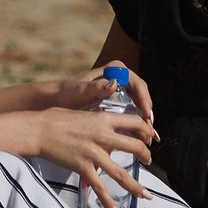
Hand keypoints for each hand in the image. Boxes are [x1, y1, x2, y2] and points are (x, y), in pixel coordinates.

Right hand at [31, 106, 152, 207]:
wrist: (37, 130)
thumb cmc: (54, 118)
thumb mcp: (81, 112)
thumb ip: (98, 119)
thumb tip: (108, 124)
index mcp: (102, 119)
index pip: (135, 123)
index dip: (147, 131)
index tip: (149, 138)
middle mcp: (102, 136)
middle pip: (136, 147)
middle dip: (146, 156)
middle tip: (147, 161)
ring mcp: (93, 153)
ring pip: (122, 174)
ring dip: (137, 186)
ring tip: (146, 194)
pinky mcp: (83, 167)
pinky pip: (99, 188)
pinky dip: (109, 201)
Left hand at [37, 67, 156, 127]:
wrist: (58, 101)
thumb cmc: (67, 93)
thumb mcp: (80, 90)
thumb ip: (95, 87)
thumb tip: (114, 83)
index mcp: (114, 70)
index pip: (137, 83)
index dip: (144, 99)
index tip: (145, 113)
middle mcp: (120, 78)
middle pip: (141, 96)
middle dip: (146, 113)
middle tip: (149, 129)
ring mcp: (121, 91)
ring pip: (139, 106)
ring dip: (144, 121)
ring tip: (148, 137)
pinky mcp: (119, 103)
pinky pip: (133, 113)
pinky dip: (139, 125)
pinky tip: (144, 138)